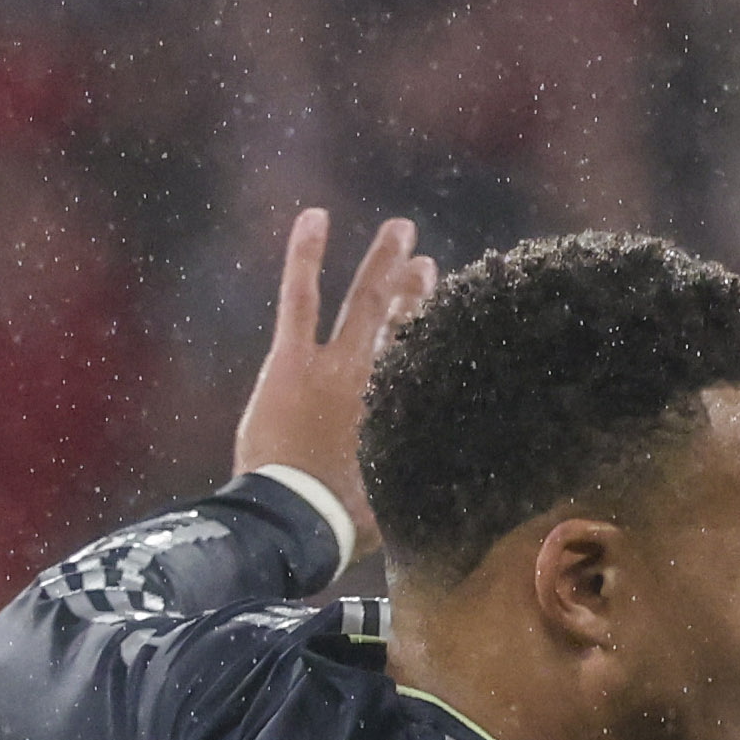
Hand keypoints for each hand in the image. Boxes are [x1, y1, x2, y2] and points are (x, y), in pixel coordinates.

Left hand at [229, 208, 435, 539]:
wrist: (297, 521)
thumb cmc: (344, 521)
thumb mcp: (394, 500)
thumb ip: (411, 476)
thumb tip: (445, 482)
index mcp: (401, 414)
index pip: (423, 360)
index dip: (433, 331)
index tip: (444, 310)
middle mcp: (376, 381)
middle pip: (403, 325)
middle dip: (415, 289)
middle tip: (426, 262)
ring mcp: (334, 365)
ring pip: (366, 304)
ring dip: (384, 265)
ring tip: (400, 231)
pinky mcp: (293, 360)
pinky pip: (301, 297)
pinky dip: (307, 255)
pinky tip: (315, 218)